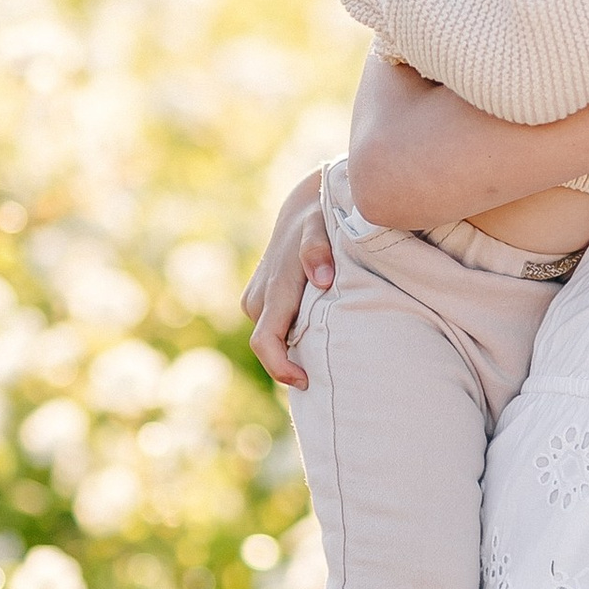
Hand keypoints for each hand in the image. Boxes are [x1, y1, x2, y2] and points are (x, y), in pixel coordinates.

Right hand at [241, 169, 334, 388]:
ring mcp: (256, 302)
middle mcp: (258, 301)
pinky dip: (294, 333)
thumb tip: (320, 278)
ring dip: (296, 346)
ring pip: (275, 338)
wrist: (303, 207)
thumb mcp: (321, 227)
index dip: (281, 368)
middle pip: (272, 348)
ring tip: (330, 343)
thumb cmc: (317, 220)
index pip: (265, 343)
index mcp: (273, 291)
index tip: (305, 381)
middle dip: (295, 362)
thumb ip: (318, 250)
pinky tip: (318, 328)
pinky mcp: (260, 302)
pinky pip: (276, 328)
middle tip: (332, 367)